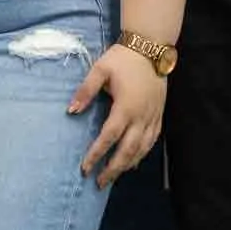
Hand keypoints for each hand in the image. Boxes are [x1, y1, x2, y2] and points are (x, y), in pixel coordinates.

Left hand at [69, 44, 166, 188]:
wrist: (151, 47)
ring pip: (142, 149)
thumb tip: (71, 111)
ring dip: (128, 165)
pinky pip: (152, 140)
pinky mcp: (159, 114)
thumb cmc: (122, 58)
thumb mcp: (99, 70)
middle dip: (113, 168)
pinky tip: (133, 161)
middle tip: (99, 182)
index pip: (109, 137)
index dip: (97, 154)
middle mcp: (141, 116)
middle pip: (128, 150)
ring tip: (114, 176)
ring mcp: (153, 117)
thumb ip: (85, 91)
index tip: (85, 168)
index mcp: (126, 107)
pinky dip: (142, 154)